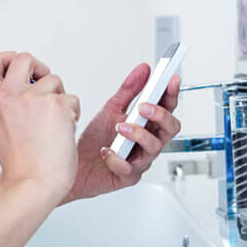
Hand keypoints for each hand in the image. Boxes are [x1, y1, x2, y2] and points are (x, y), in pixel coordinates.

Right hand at [0, 52, 80, 203]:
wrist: (32, 183)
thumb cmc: (18, 163)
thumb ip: (0, 102)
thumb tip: (5, 83)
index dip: (6, 57)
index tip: (15, 64)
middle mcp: (9, 95)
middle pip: (24, 58)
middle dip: (38, 68)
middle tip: (42, 82)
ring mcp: (33, 98)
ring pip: (54, 80)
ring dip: (59, 98)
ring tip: (53, 122)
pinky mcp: (57, 104)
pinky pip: (71, 99)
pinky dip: (71, 113)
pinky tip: (62, 131)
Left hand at [62, 63, 181, 203]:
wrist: (73, 164)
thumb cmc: (95, 140)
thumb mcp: (111, 109)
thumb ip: (129, 90)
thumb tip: (144, 69)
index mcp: (147, 125)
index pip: (168, 108)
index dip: (172, 94)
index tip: (170, 79)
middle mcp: (148, 143)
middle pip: (171, 129)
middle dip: (160, 115)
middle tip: (144, 107)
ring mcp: (140, 160)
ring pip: (154, 147)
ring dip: (138, 134)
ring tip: (119, 127)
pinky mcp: (127, 176)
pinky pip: (129, 169)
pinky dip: (116, 158)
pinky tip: (105, 151)